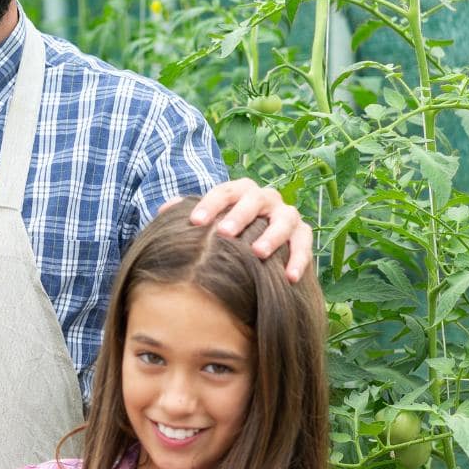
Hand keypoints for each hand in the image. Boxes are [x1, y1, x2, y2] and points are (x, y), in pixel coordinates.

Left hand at [177, 178, 313, 281]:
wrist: (257, 241)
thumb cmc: (226, 229)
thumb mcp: (209, 219)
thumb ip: (188, 212)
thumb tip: (164, 210)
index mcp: (240, 191)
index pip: (224, 191)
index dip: (209, 205)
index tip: (194, 222)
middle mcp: (265, 198)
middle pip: (254, 201)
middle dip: (239, 216)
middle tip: (225, 233)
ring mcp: (286, 214)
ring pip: (284, 219)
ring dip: (272, 235)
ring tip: (258, 253)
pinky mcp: (302, 233)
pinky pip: (304, 243)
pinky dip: (299, 258)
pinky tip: (289, 277)